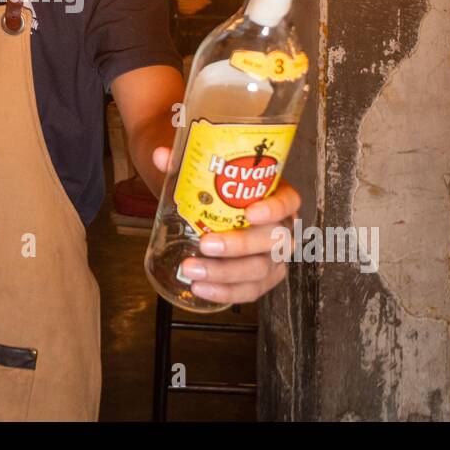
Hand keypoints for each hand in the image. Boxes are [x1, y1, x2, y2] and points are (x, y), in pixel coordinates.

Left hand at [152, 146, 300, 304]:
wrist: (212, 208)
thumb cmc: (215, 188)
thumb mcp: (203, 172)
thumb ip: (183, 162)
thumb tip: (160, 156)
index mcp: (276, 196)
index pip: (288, 201)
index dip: (274, 208)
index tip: (250, 212)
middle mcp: (281, 228)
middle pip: (274, 240)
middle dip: (239, 245)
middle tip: (205, 244)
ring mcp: (274, 257)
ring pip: (261, 270)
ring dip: (226, 273)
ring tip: (192, 270)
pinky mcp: (261, 279)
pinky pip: (250, 291)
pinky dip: (226, 293)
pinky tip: (201, 289)